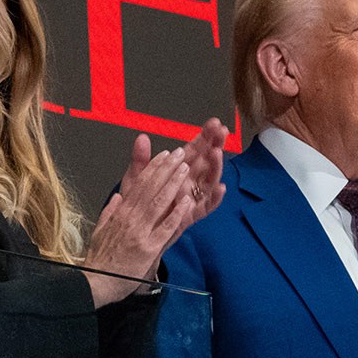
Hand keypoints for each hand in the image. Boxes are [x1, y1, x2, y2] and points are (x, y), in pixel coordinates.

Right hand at [84, 149, 197, 304]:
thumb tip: (117, 197)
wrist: (95, 283)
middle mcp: (130, 219)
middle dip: (167, 169)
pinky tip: (186, 201)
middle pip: (151, 188)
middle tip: (180, 154)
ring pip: (159, 202)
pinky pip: (165, 227)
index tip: (164, 155)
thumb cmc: (99, 260)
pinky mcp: (148, 248)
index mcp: (120, 213)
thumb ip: (110, 212)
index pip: (139, 185)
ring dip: (173, 183)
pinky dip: (176, 213)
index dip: (153, 168)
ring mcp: (140, 232)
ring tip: (185, 169)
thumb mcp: (100, 231)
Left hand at [113, 123, 229, 237]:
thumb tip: (141, 137)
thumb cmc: (137, 206)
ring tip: (217, 153)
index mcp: (176, 171)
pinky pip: (206, 207)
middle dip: (215, 145)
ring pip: (209, 181)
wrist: (134, 234)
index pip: (194, 150)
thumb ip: (141, 160)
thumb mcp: (136, 180)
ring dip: (215, 167)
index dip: (204, 136)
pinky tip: (221, 188)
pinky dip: (215, 199)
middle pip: (206, 161)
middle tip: (222, 131)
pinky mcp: (191, 215)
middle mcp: (188, 182)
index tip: (214, 123)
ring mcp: (191, 198)